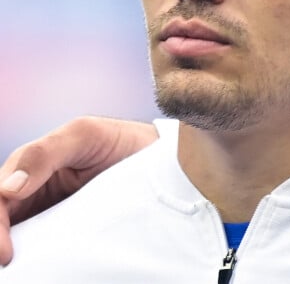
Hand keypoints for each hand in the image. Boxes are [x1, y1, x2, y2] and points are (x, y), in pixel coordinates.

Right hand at [0, 116, 157, 265]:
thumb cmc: (119, 140)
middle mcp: (33, 192)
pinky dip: (34, 262)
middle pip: (1, 220)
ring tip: (18, 274)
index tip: (6, 254)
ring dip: (12, 255)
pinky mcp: (68, 230)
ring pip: (17, 238)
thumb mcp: (84, 135)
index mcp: (29, 168)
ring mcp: (49, 212)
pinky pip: (44, 250)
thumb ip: (44, 153)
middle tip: (9, 266)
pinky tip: (35, 272)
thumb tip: (8, 188)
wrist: (159, 157)